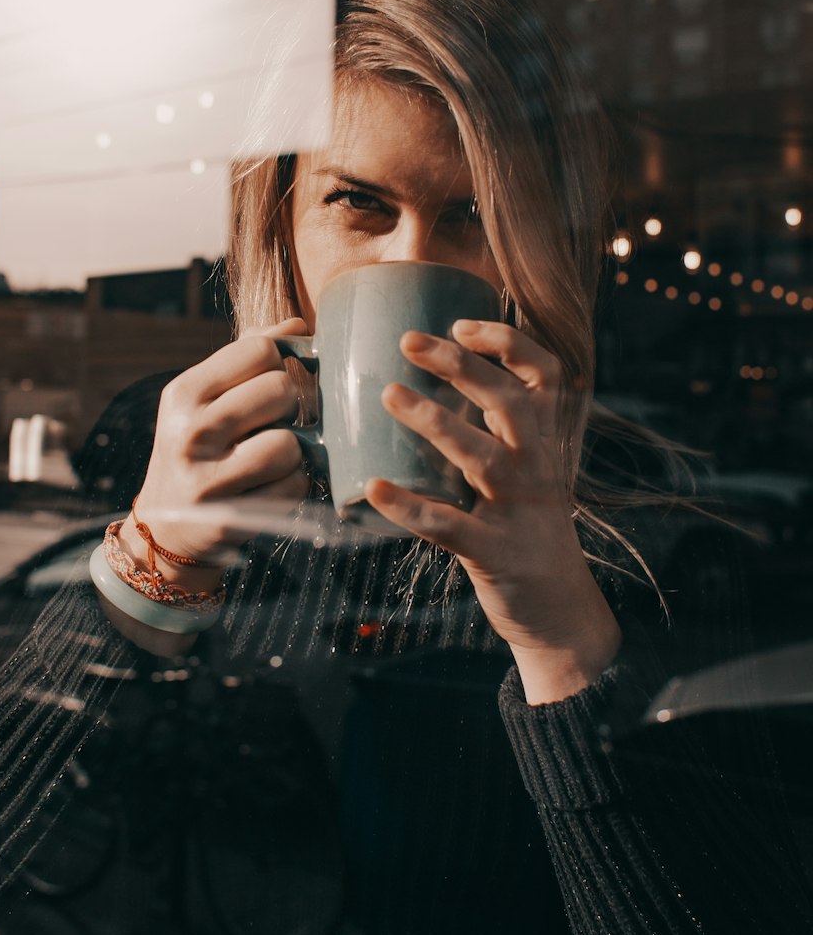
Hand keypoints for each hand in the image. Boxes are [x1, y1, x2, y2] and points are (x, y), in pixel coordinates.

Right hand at [122, 319, 310, 585]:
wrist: (166, 527)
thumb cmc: (196, 449)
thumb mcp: (202, 400)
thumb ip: (245, 359)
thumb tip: (298, 325)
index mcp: (182, 394)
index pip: (258, 349)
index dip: (280, 361)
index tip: (275, 380)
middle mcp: (189, 433)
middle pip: (279, 390)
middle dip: (289, 405)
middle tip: (276, 420)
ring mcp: (208, 478)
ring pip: (290, 442)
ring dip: (293, 451)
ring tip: (271, 456)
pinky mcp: (231, 517)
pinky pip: (293, 485)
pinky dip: (292, 484)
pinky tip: (270, 485)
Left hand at [364, 319, 620, 702]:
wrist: (560, 612)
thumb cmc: (527, 528)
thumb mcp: (527, 471)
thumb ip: (496, 429)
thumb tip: (435, 382)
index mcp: (543, 441)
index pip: (545, 374)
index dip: (508, 342)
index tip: (461, 323)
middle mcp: (537, 467)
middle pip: (509, 402)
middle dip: (461, 365)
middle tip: (409, 340)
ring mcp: (517, 510)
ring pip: (481, 456)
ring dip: (434, 421)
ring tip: (389, 394)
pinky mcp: (494, 552)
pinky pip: (449, 525)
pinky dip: (410, 506)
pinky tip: (373, 488)